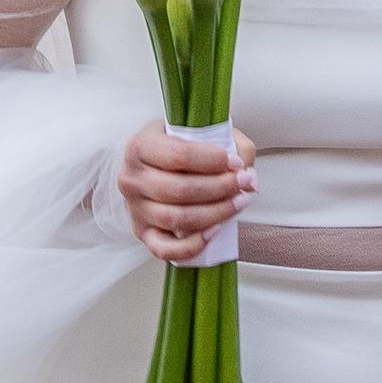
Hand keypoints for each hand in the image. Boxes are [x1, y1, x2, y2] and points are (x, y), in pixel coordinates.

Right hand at [117, 126, 255, 264]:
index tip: (236, 162)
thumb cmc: (179, 148)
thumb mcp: (202, 132)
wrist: (155, 166)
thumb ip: (232, 146)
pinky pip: (166, 249)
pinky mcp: (143, 234)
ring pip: (177, 219)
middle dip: (220, 187)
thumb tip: (250, 178)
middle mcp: (131, 179)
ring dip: (216, 213)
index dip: (213, 160)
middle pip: (180, 189)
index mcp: (139, 147)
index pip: (179, 155)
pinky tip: (215, 231)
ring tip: (239, 202)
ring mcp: (135, 210)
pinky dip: (193, 245)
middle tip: (244, 182)